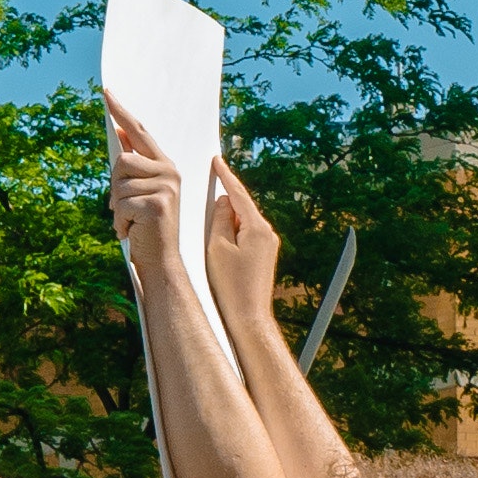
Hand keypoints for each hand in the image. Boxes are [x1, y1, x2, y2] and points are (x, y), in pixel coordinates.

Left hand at [107, 103, 186, 282]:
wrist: (161, 261)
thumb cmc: (145, 227)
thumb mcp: (138, 193)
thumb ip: (132, 168)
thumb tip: (121, 136)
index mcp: (165, 166)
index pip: (141, 133)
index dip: (122, 113)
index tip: (107, 92)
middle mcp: (169, 172)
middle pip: (122, 160)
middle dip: (116, 186)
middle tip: (127, 209)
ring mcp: (166, 187)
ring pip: (118, 183)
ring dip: (117, 207)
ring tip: (132, 221)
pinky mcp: (158, 203)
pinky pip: (121, 204)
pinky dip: (120, 222)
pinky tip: (133, 231)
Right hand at [205, 154, 281, 332]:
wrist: (249, 317)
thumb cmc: (231, 285)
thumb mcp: (218, 247)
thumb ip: (221, 219)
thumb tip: (224, 202)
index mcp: (257, 228)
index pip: (239, 194)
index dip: (226, 176)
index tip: (217, 161)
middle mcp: (267, 233)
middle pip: (242, 207)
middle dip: (226, 198)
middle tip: (210, 185)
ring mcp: (268, 245)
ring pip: (243, 222)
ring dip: (227, 219)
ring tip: (211, 223)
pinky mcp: (264, 256)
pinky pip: (246, 235)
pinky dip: (232, 232)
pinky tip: (221, 239)